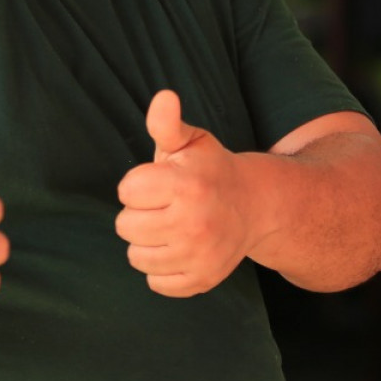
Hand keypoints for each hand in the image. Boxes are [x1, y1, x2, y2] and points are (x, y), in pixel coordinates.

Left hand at [115, 90, 252, 296]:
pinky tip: (179, 249)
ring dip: (147, 243)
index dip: (139, 185)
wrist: (254, 206)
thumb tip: (164, 97)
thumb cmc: (209, 170)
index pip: (126, 191)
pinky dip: (161, 269)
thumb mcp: (190, 142)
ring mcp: (200, 256)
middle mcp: (194, 224)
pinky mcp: (202, 280)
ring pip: (136, 258)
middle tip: (166, 206)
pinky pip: (155, 283)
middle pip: (125, 227)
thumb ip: (167, 123)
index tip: (160, 182)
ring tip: (171, 227)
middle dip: (140, 214)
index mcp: (187, 185)